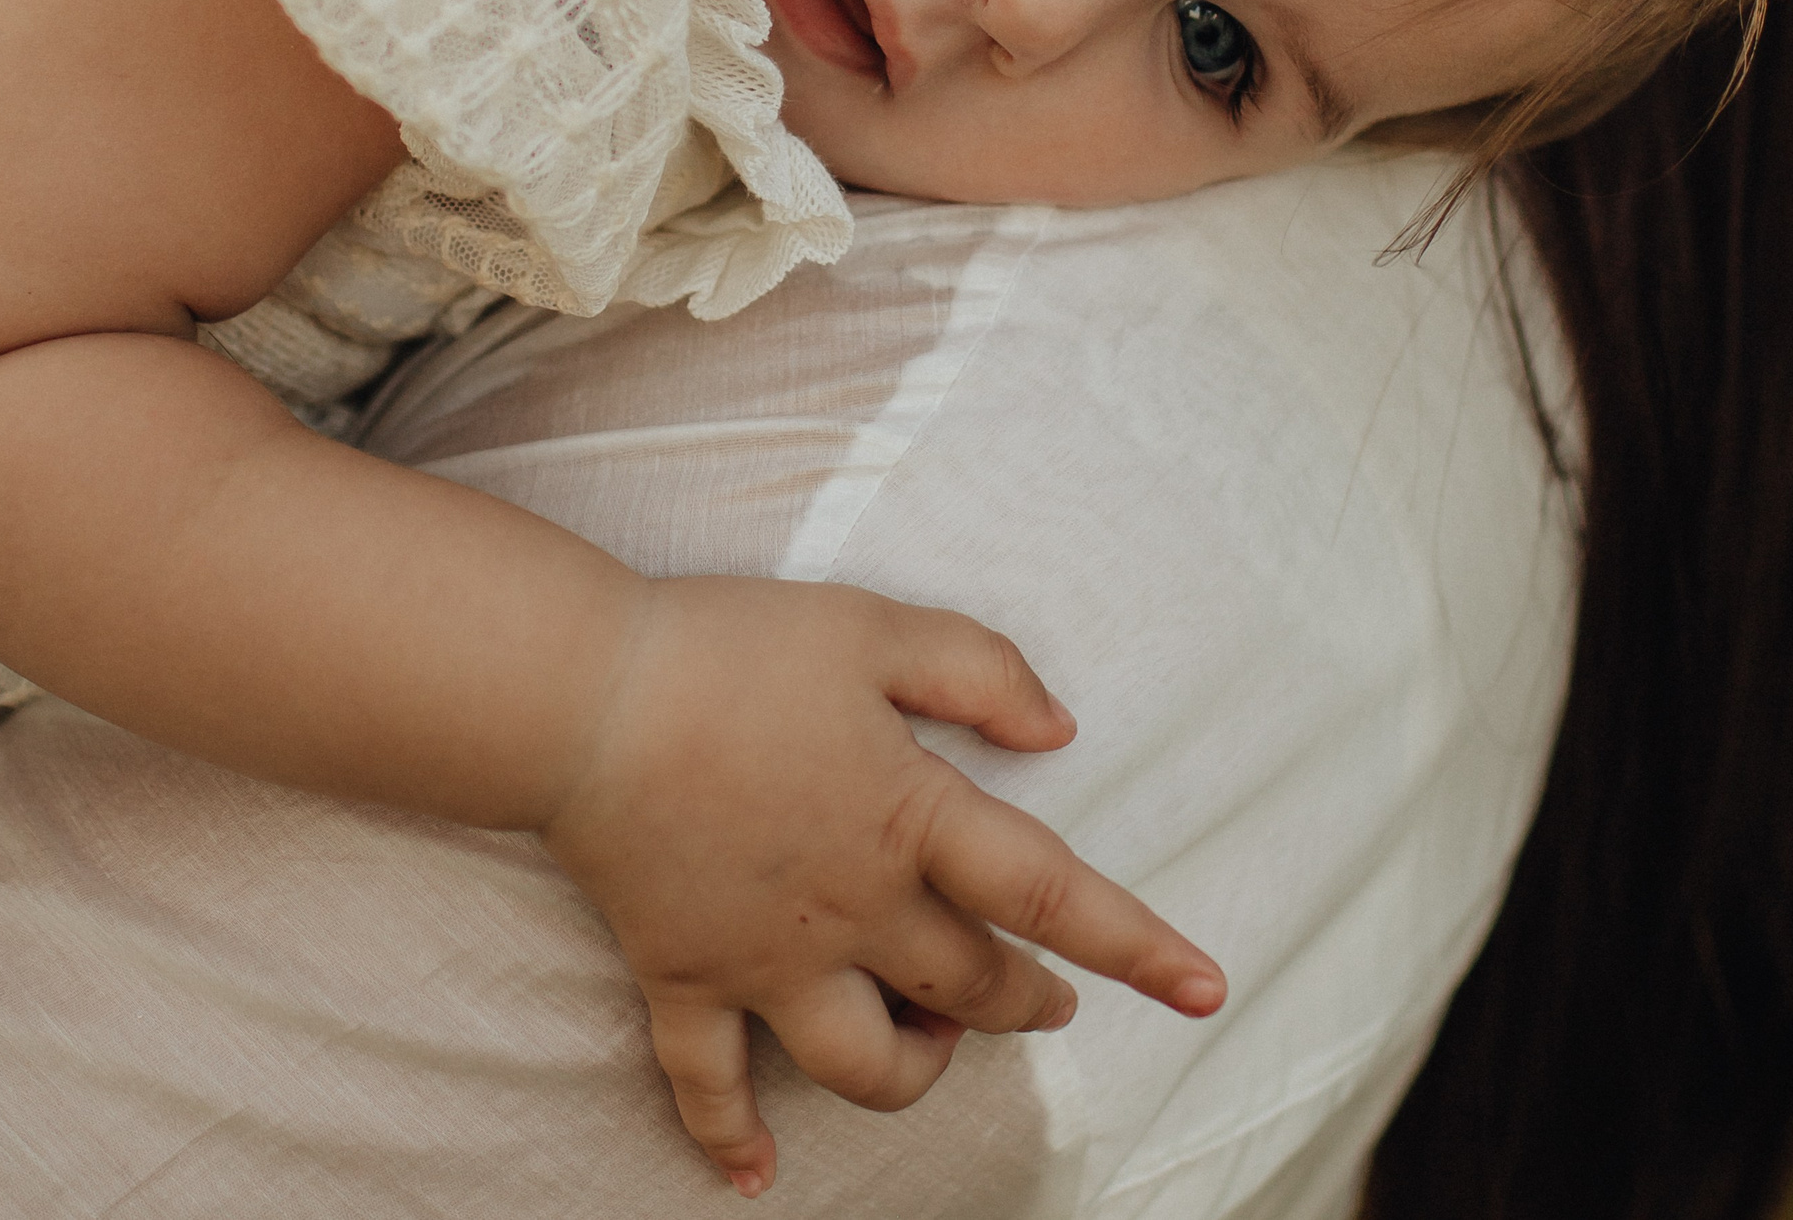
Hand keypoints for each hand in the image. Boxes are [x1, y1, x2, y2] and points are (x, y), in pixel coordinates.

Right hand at [536, 577, 1225, 1197]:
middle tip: (1045, 998)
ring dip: (915, 1075)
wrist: (585, 697)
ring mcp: (765, 960)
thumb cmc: (734, 648)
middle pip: (970, 991)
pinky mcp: (683, 976)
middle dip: (1022, 1005)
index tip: (1207, 988)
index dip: (1136, 942)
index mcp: (909, 819)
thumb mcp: (874, 627)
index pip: (1049, 894)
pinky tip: (755, 1178)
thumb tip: (1063, 730)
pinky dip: (731, 1140)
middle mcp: (851, 911)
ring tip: (929, 1052)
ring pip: (866, 1064)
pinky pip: (709, 1085)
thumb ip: (979, 672)